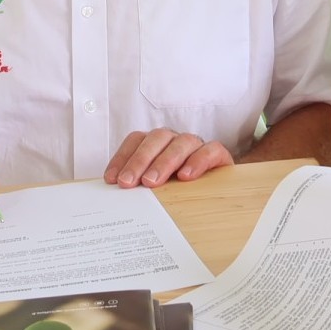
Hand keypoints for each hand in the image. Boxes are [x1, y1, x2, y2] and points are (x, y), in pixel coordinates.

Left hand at [105, 128, 233, 187]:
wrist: (216, 189)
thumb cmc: (179, 187)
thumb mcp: (156, 185)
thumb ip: (138, 183)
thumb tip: (115, 190)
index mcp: (156, 143)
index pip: (136, 140)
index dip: (123, 157)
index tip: (112, 179)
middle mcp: (174, 140)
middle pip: (156, 139)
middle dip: (140, 160)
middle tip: (128, 182)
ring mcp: (196, 145)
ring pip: (181, 143)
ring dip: (164, 161)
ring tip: (152, 182)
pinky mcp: (217, 154)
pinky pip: (210, 150)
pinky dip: (197, 161)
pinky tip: (185, 177)